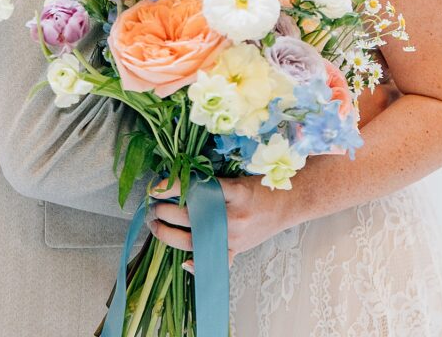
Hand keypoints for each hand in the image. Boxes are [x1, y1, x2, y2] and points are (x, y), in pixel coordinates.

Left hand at [149, 174, 298, 265]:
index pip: (196, 189)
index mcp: (234, 191)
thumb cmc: (264, 185)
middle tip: (152, 205)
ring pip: (194, 240)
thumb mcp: (238, 176)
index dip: (172, 187)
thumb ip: (212, 182)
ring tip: (155, 224)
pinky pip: (215, 262)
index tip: (156, 186)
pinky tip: (185, 263)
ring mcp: (234, 237)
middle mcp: (233, 216)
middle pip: (190, 216)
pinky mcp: (237, 250)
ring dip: (169, 234)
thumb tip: (178, 183)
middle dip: (165, 211)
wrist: (290, 202)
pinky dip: (199, 264)